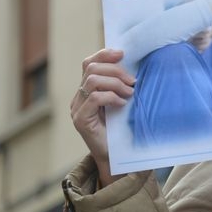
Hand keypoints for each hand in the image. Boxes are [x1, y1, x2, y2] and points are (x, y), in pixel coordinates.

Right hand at [70, 48, 135, 187]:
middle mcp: (78, 98)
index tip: (123, 54)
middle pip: (91, 68)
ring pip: (92, 81)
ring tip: (130, 92)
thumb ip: (121, 85)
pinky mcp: (80, 120)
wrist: (116, 157)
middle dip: (115, 70)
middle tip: (133, 81)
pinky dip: (111, 97)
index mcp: (86, 90)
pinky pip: (94, 98)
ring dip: (115, 83)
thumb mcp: (122, 101)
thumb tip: (135, 65)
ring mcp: (77, 109)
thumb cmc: (121, 128)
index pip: (89, 63)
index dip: (104, 54)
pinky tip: (122, 104)